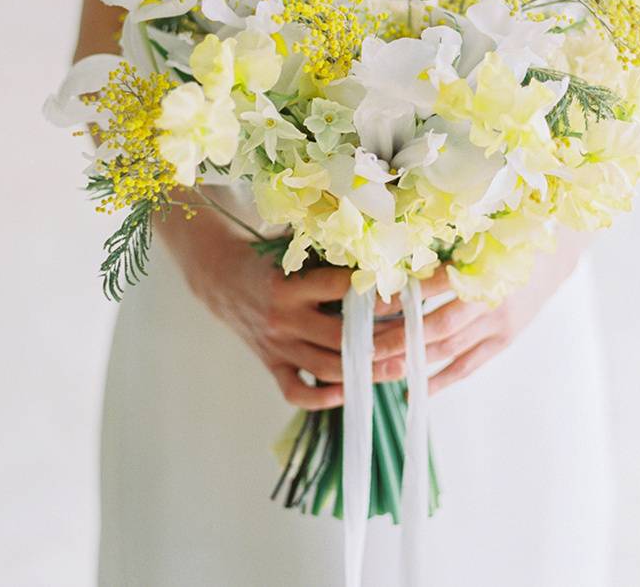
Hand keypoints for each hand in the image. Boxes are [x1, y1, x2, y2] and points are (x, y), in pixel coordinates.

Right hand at [157, 203, 405, 410]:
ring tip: (400, 367)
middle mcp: (283, 318)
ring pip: (326, 369)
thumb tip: (385, 243)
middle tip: (418, 337)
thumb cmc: (271, 255)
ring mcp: (277, 346)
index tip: (411, 290)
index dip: (377, 292)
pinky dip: (325, 397)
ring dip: (365, 372)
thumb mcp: (296, 244)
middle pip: (340, 337)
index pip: (340, 289)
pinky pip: (298, 392)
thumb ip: (333, 249)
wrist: (221, 275)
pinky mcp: (271, 364)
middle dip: (383, 340)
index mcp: (289, 284)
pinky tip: (351, 391)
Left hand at [374, 231, 589, 393]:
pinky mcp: (502, 342)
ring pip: (449, 350)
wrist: (552, 260)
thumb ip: (443, 251)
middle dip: (398, 338)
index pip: (434, 287)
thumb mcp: (477, 238)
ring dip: (412, 361)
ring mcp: (499, 326)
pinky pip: (467, 366)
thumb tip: (392, 266)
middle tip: (364, 346)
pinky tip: (411, 390)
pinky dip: (439, 381)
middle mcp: (491, 301)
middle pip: (438, 326)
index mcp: (484, 269)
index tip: (368, 304)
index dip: (402, 298)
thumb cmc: (505, 243)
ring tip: (378, 368)